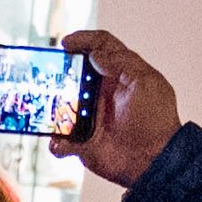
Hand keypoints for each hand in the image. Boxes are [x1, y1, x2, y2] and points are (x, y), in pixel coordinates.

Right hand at [57, 28, 182, 187]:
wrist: (152, 161)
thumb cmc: (155, 120)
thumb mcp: (145, 82)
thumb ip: (121, 62)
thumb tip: (95, 54)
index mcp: (119, 75)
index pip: (100, 47)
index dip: (83, 40)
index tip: (65, 44)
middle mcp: (101, 94)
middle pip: (73, 75)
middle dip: (58, 73)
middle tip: (48, 75)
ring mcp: (89, 118)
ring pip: (60, 107)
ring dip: (51, 109)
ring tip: (46, 109)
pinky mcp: (81, 141)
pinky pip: (59, 139)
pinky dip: (56, 141)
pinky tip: (62, 142)